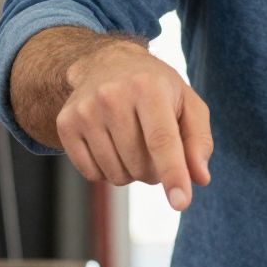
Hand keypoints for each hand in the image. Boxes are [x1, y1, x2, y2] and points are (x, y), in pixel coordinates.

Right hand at [52, 36, 213, 209]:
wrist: (106, 63)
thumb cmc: (156, 89)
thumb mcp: (187, 104)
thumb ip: (199, 141)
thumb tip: (200, 178)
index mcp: (148, 87)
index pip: (162, 141)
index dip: (173, 175)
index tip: (181, 203)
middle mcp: (111, 96)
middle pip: (140, 166)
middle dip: (155, 170)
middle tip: (153, 147)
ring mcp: (85, 111)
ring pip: (116, 175)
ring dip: (131, 172)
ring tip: (132, 144)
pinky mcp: (66, 124)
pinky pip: (92, 174)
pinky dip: (107, 171)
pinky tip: (111, 146)